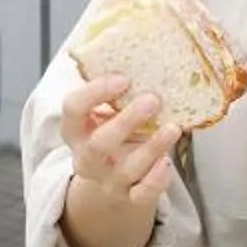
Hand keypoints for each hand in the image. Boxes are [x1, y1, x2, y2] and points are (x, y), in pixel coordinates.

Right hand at [61, 72, 183, 208]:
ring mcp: (107, 180)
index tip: (123, 78)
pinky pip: (142, 194)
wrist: (114, 182)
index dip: (95, 92)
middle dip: (125, 121)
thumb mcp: (105, 113)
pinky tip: (167, 162)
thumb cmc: (113, 134)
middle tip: (152, 99)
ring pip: (126, 170)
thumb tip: (141, 48)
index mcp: (75, 130)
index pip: (72, 109)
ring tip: (173, 128)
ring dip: (151, 148)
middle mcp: (86, 157)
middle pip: (98, 144)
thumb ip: (114, 92)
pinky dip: (156, 180)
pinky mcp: (130, 198)